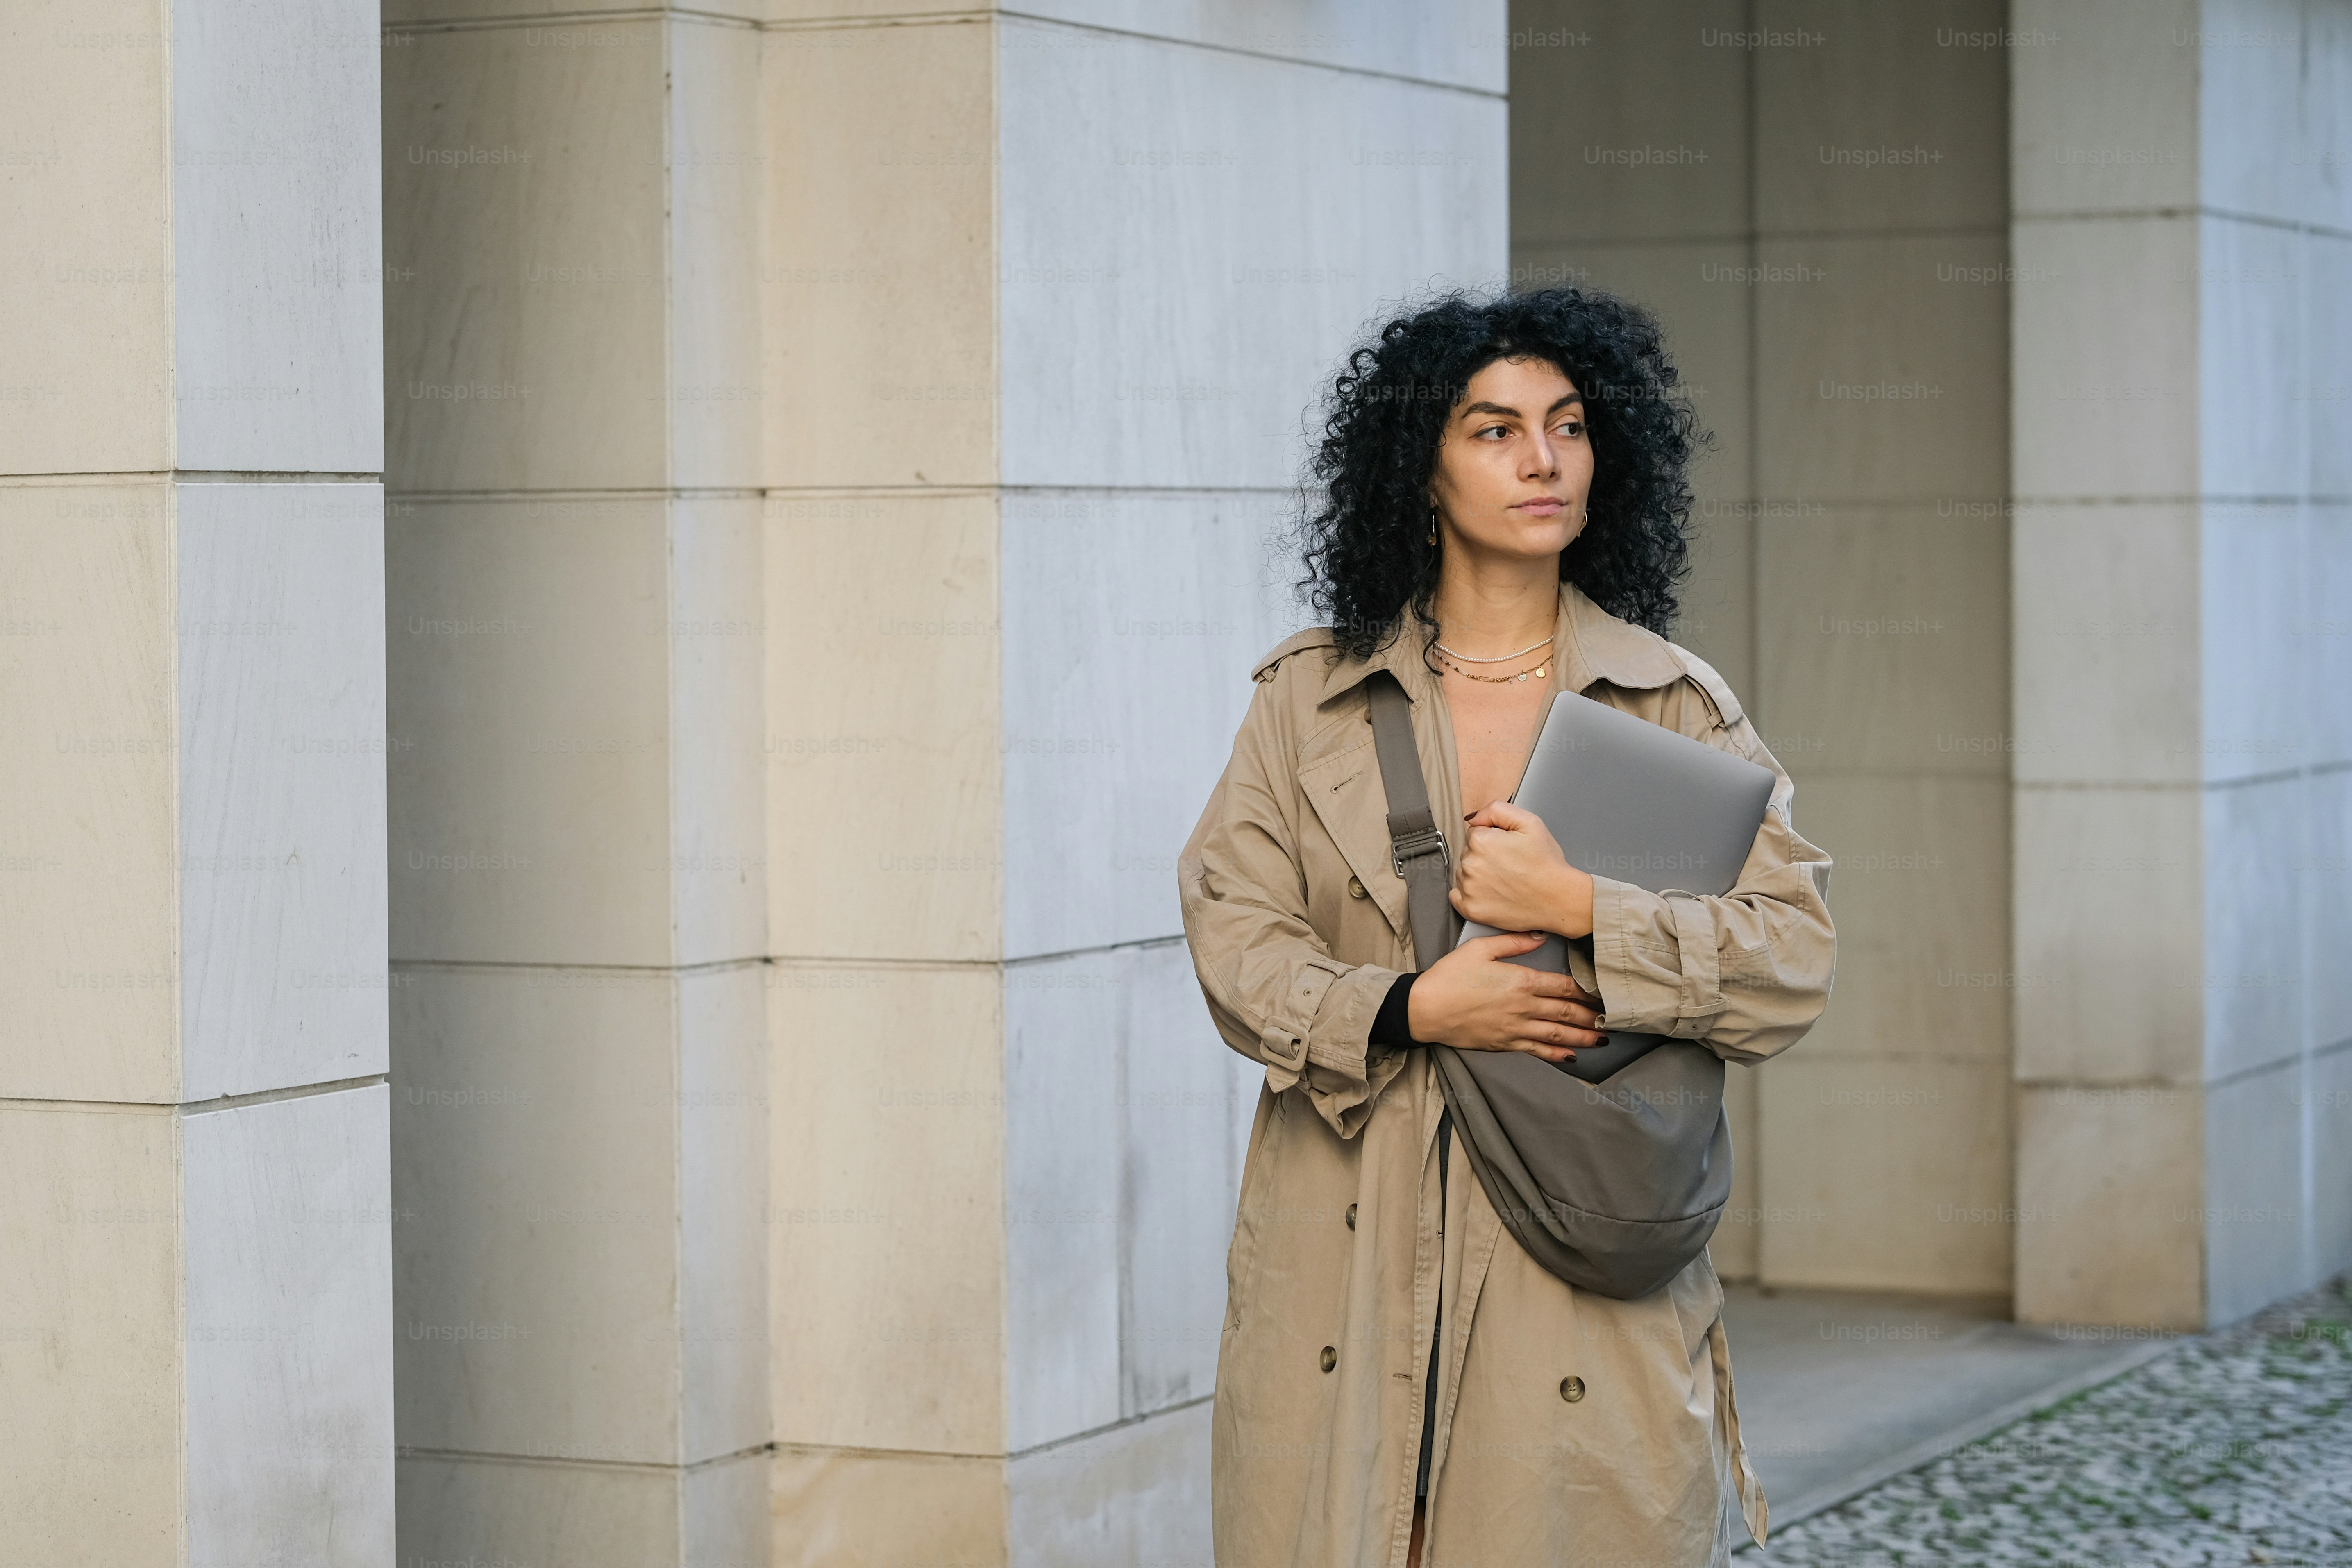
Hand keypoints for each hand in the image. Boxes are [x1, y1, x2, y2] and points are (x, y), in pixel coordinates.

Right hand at [1406, 931, 1605, 1063]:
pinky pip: (1537, 1050)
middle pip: (1567, 1011)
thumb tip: (1541, 935)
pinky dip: (1557, 1054)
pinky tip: (1572, 1056)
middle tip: (1612, 1017)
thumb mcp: (1479, 948)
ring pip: (1558, 1034)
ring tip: (1602, 1038)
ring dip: (1583, 1036)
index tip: (1602, 992)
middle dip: (1592, 1015)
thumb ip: (1514, 941)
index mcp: (1520, 981)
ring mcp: (1515, 1028)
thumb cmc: (1449, 976)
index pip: (1563, 986)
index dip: (1587, 990)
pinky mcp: (1504, 1044)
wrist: (1425, 1009)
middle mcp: (1523, 1007)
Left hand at [1451, 800, 1594, 938]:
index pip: (1475, 832)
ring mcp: (1469, 889)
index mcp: (1480, 841)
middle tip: (1510, 865)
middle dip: (1485, 856)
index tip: (1509, 848)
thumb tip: (1473, 817)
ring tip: (1505, 880)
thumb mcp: (1529, 822)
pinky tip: (1490, 892)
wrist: (1559, 899)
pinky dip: (1469, 894)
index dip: (1494, 838)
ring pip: (1464, 873)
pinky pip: (1457, 896)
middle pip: (1468, 852)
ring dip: (1478, 874)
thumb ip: (1496, 810)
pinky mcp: (1471, 909)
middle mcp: (1469, 864)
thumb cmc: (1546, 863)